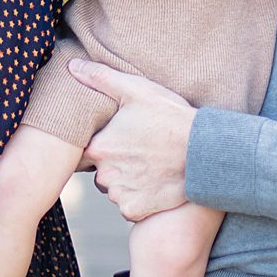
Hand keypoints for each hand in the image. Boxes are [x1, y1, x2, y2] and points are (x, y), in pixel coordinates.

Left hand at [71, 59, 194, 220]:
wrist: (204, 152)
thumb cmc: (171, 117)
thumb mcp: (136, 90)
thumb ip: (100, 78)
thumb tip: (72, 66)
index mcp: (98, 146)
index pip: (86, 150)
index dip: (103, 143)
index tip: (121, 138)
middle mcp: (103, 174)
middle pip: (100, 171)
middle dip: (115, 163)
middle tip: (140, 151)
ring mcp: (118, 194)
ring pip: (115, 189)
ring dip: (127, 181)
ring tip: (150, 165)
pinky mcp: (134, 210)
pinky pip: (129, 206)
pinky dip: (140, 198)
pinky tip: (156, 183)